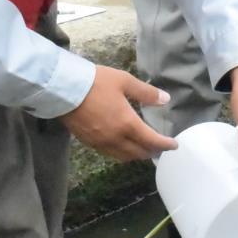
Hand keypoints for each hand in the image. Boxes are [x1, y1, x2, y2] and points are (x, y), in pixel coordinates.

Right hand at [61, 66, 176, 161]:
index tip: (174, 145)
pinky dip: (122, 153)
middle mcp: (115, 138)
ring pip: (123, 156)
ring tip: (145, 148)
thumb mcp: (124, 81)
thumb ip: (146, 93)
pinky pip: (110, 154)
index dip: (165, 145)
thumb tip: (165, 99)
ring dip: (137, 155)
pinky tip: (123, 145)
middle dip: (152, 151)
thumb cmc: (96, 82)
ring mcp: (100, 142)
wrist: (63, 89)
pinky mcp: (88, 142)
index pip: (151, 140)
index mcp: (127, 124)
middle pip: (138, 153)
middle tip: (161, 147)